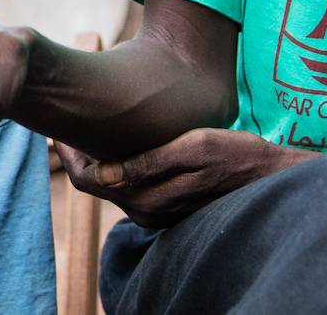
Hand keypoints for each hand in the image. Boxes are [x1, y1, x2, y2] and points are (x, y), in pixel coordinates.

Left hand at [53, 128, 306, 229]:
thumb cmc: (236, 155)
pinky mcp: (164, 207)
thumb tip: (104, 172)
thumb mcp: (196, 148)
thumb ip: (149, 162)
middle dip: (76, 151)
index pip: (86, 178)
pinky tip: (115, 138)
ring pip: (108, 183)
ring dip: (95, 155)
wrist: (269, 178)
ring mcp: (154, 212)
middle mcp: (144, 211)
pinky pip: (127, 185)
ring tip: (86, 120)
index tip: (56, 121)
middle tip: (64, 113)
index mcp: (146, 196)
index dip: (66, 151)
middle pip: (92, 181)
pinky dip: (114, 163)